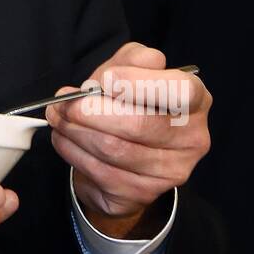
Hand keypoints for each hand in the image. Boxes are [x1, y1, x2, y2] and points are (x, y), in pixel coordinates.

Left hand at [47, 43, 210, 238]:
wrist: (124, 151)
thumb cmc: (129, 101)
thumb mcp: (131, 69)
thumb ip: (129, 61)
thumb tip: (112, 77)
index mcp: (195, 99)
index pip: (179, 91)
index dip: (139, 83)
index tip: (105, 79)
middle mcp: (192, 137)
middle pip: (139, 125)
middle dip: (90, 111)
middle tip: (62, 103)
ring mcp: (172, 170)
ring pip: (114, 149)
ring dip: (75, 131)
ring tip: (58, 117)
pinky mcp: (145, 193)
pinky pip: (101, 172)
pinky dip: (73, 152)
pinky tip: (64, 138)